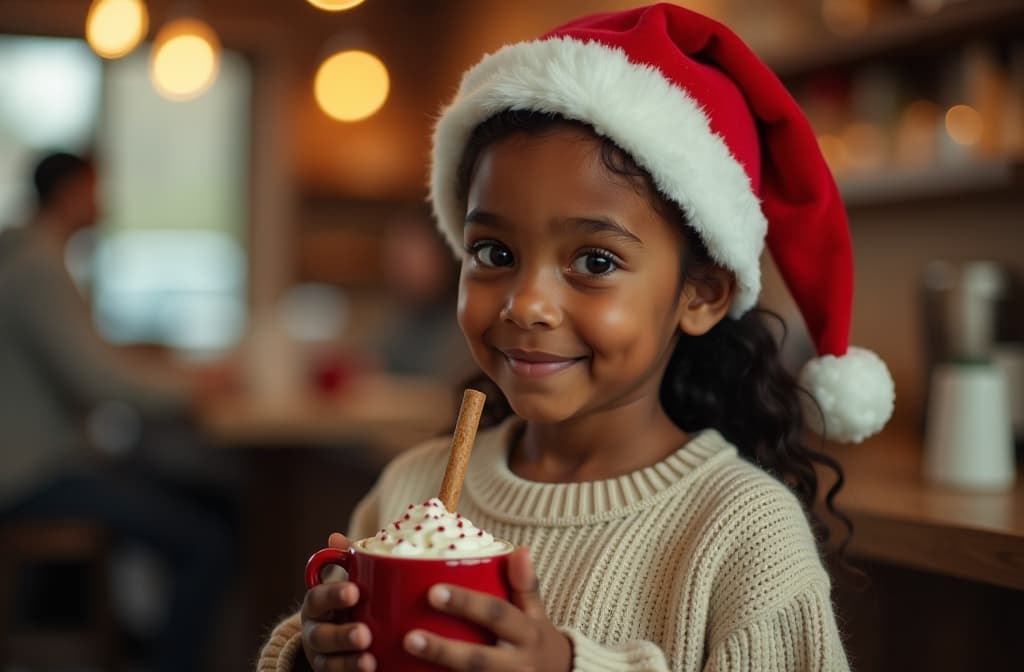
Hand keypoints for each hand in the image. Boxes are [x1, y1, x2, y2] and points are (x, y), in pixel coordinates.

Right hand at [301, 533, 375, 671]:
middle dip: (341, 635)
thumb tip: (334, 538)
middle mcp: (315, 631)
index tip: (355, 591)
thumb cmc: (352, 601)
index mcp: (317, 604)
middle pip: (320, 636)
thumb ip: (347, 561)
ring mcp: (323, 657)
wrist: (346, 637)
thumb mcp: (351, 579)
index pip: (318, 598)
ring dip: (348, 663)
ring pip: (328, 663)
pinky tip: (373, 671)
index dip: (333, 595)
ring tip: (369, 660)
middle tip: (364, 634)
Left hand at [403, 547, 571, 671]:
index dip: (466, 603)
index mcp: (528, 634)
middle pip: (478, 659)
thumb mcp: (537, 615)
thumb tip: (520, 550)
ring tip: (407, 659)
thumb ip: (525, 585)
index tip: (433, 591)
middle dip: (443, 650)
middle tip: (409, 637)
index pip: (496, 614)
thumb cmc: (538, 642)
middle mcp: (520, 664)